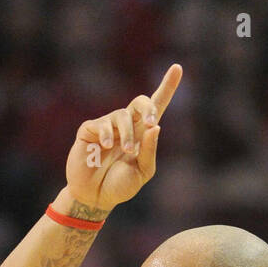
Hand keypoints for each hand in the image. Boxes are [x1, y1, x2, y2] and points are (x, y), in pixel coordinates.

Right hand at [64, 63, 181, 212]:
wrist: (95, 198)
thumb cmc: (119, 185)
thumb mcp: (142, 171)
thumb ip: (149, 151)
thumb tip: (155, 125)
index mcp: (142, 134)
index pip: (156, 106)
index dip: (167, 87)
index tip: (177, 68)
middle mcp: (126, 126)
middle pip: (140, 102)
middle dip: (148, 108)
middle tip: (151, 122)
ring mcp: (107, 126)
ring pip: (122, 115)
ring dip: (127, 134)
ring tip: (127, 151)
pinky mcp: (90, 130)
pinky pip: (101, 124)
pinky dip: (107, 134)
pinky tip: (106, 146)